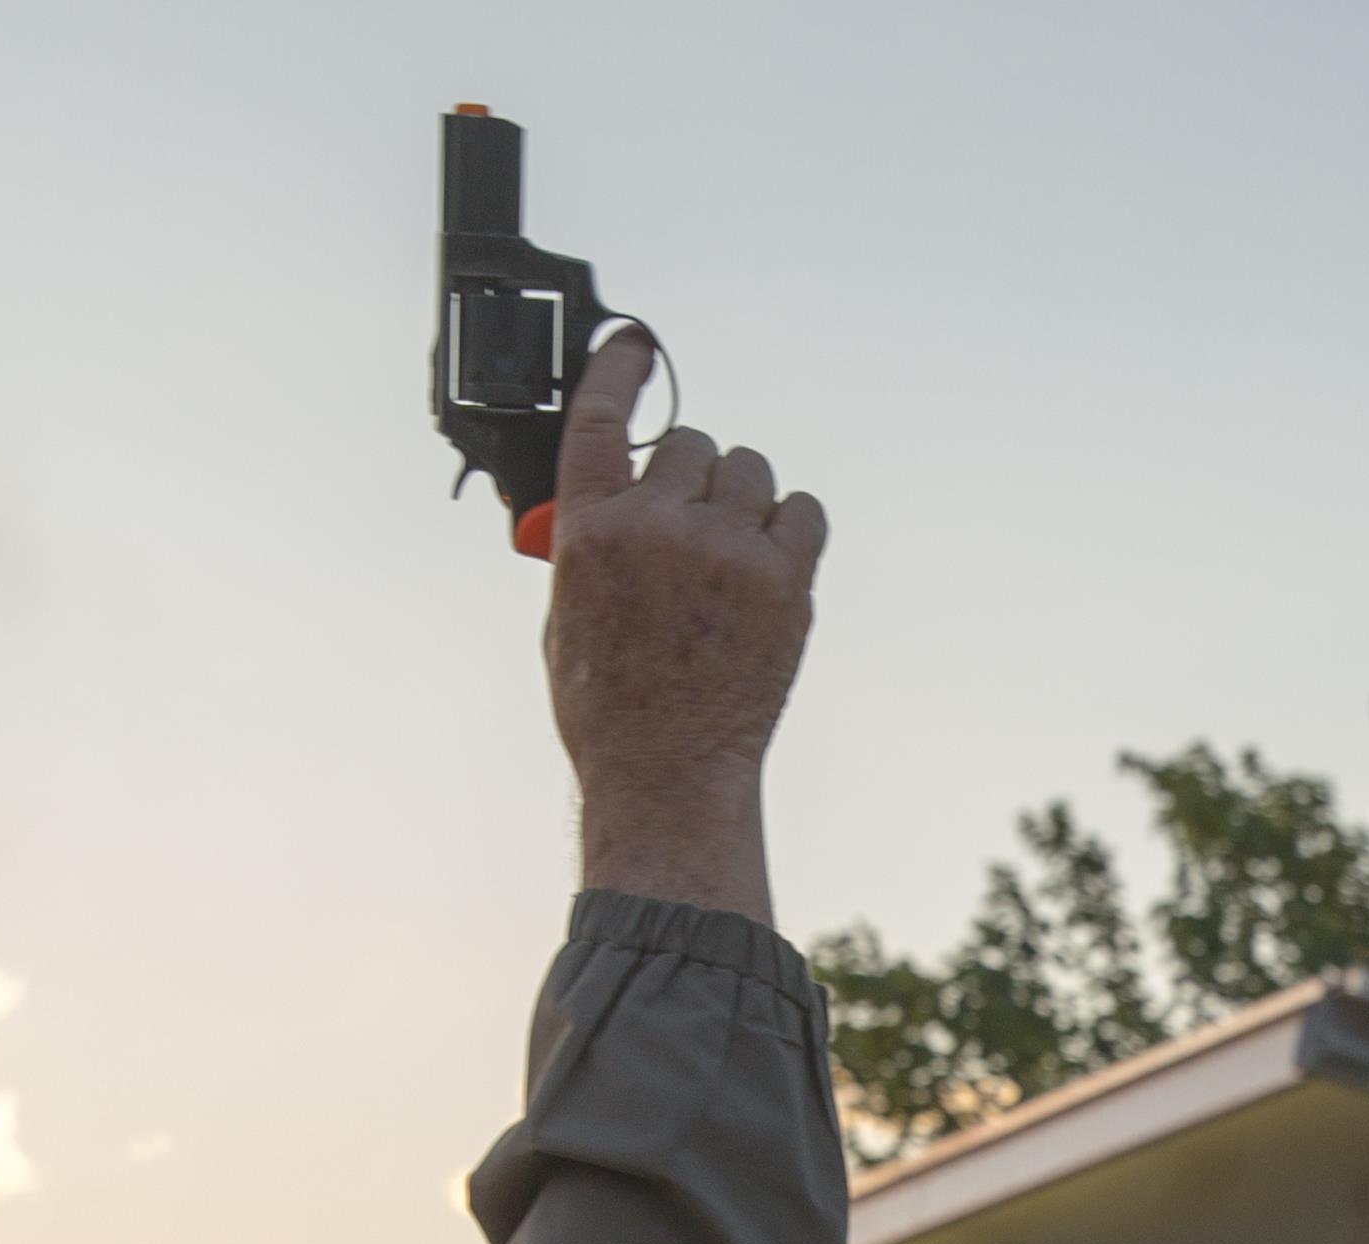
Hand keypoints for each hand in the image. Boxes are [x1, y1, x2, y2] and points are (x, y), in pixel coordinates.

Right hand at [542, 331, 823, 920]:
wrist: (667, 773)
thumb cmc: (608, 703)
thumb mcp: (566, 612)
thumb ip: (590, 541)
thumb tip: (616, 498)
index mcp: (588, 530)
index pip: (599, 416)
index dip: (620, 367)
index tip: (635, 344)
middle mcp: (656, 526)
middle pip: (689, 443)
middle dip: (690, 475)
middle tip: (688, 527)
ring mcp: (725, 551)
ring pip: (748, 470)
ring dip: (740, 498)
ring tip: (727, 556)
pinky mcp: (784, 582)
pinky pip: (803, 511)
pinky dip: (790, 527)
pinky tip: (771, 563)